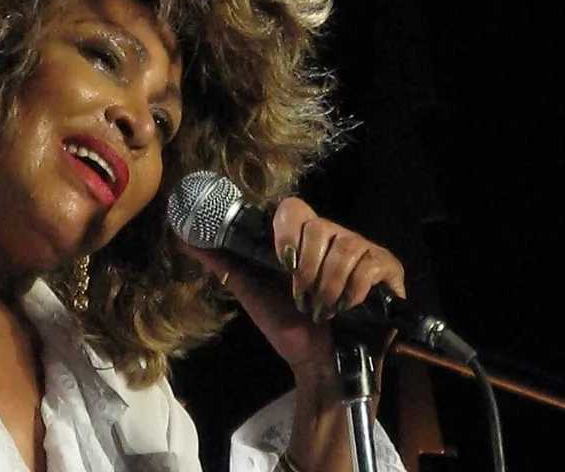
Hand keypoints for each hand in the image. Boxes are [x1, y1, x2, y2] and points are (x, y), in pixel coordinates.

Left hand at [178, 197, 405, 377]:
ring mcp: (364, 253)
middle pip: (321, 226)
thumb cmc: (289, 327)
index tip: (281, 260)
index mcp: (304, 238)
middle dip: (306, 268)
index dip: (286, 230)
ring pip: (346, 246)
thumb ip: (223, 263)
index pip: (295, 208)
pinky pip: (371, 264)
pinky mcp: (388, 273)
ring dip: (327, 285)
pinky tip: (345, 308)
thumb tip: (185, 239)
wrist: (318, 365)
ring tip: (321, 307)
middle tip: (301, 295)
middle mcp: (336, 238)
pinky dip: (353, 289)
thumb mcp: (251, 292)